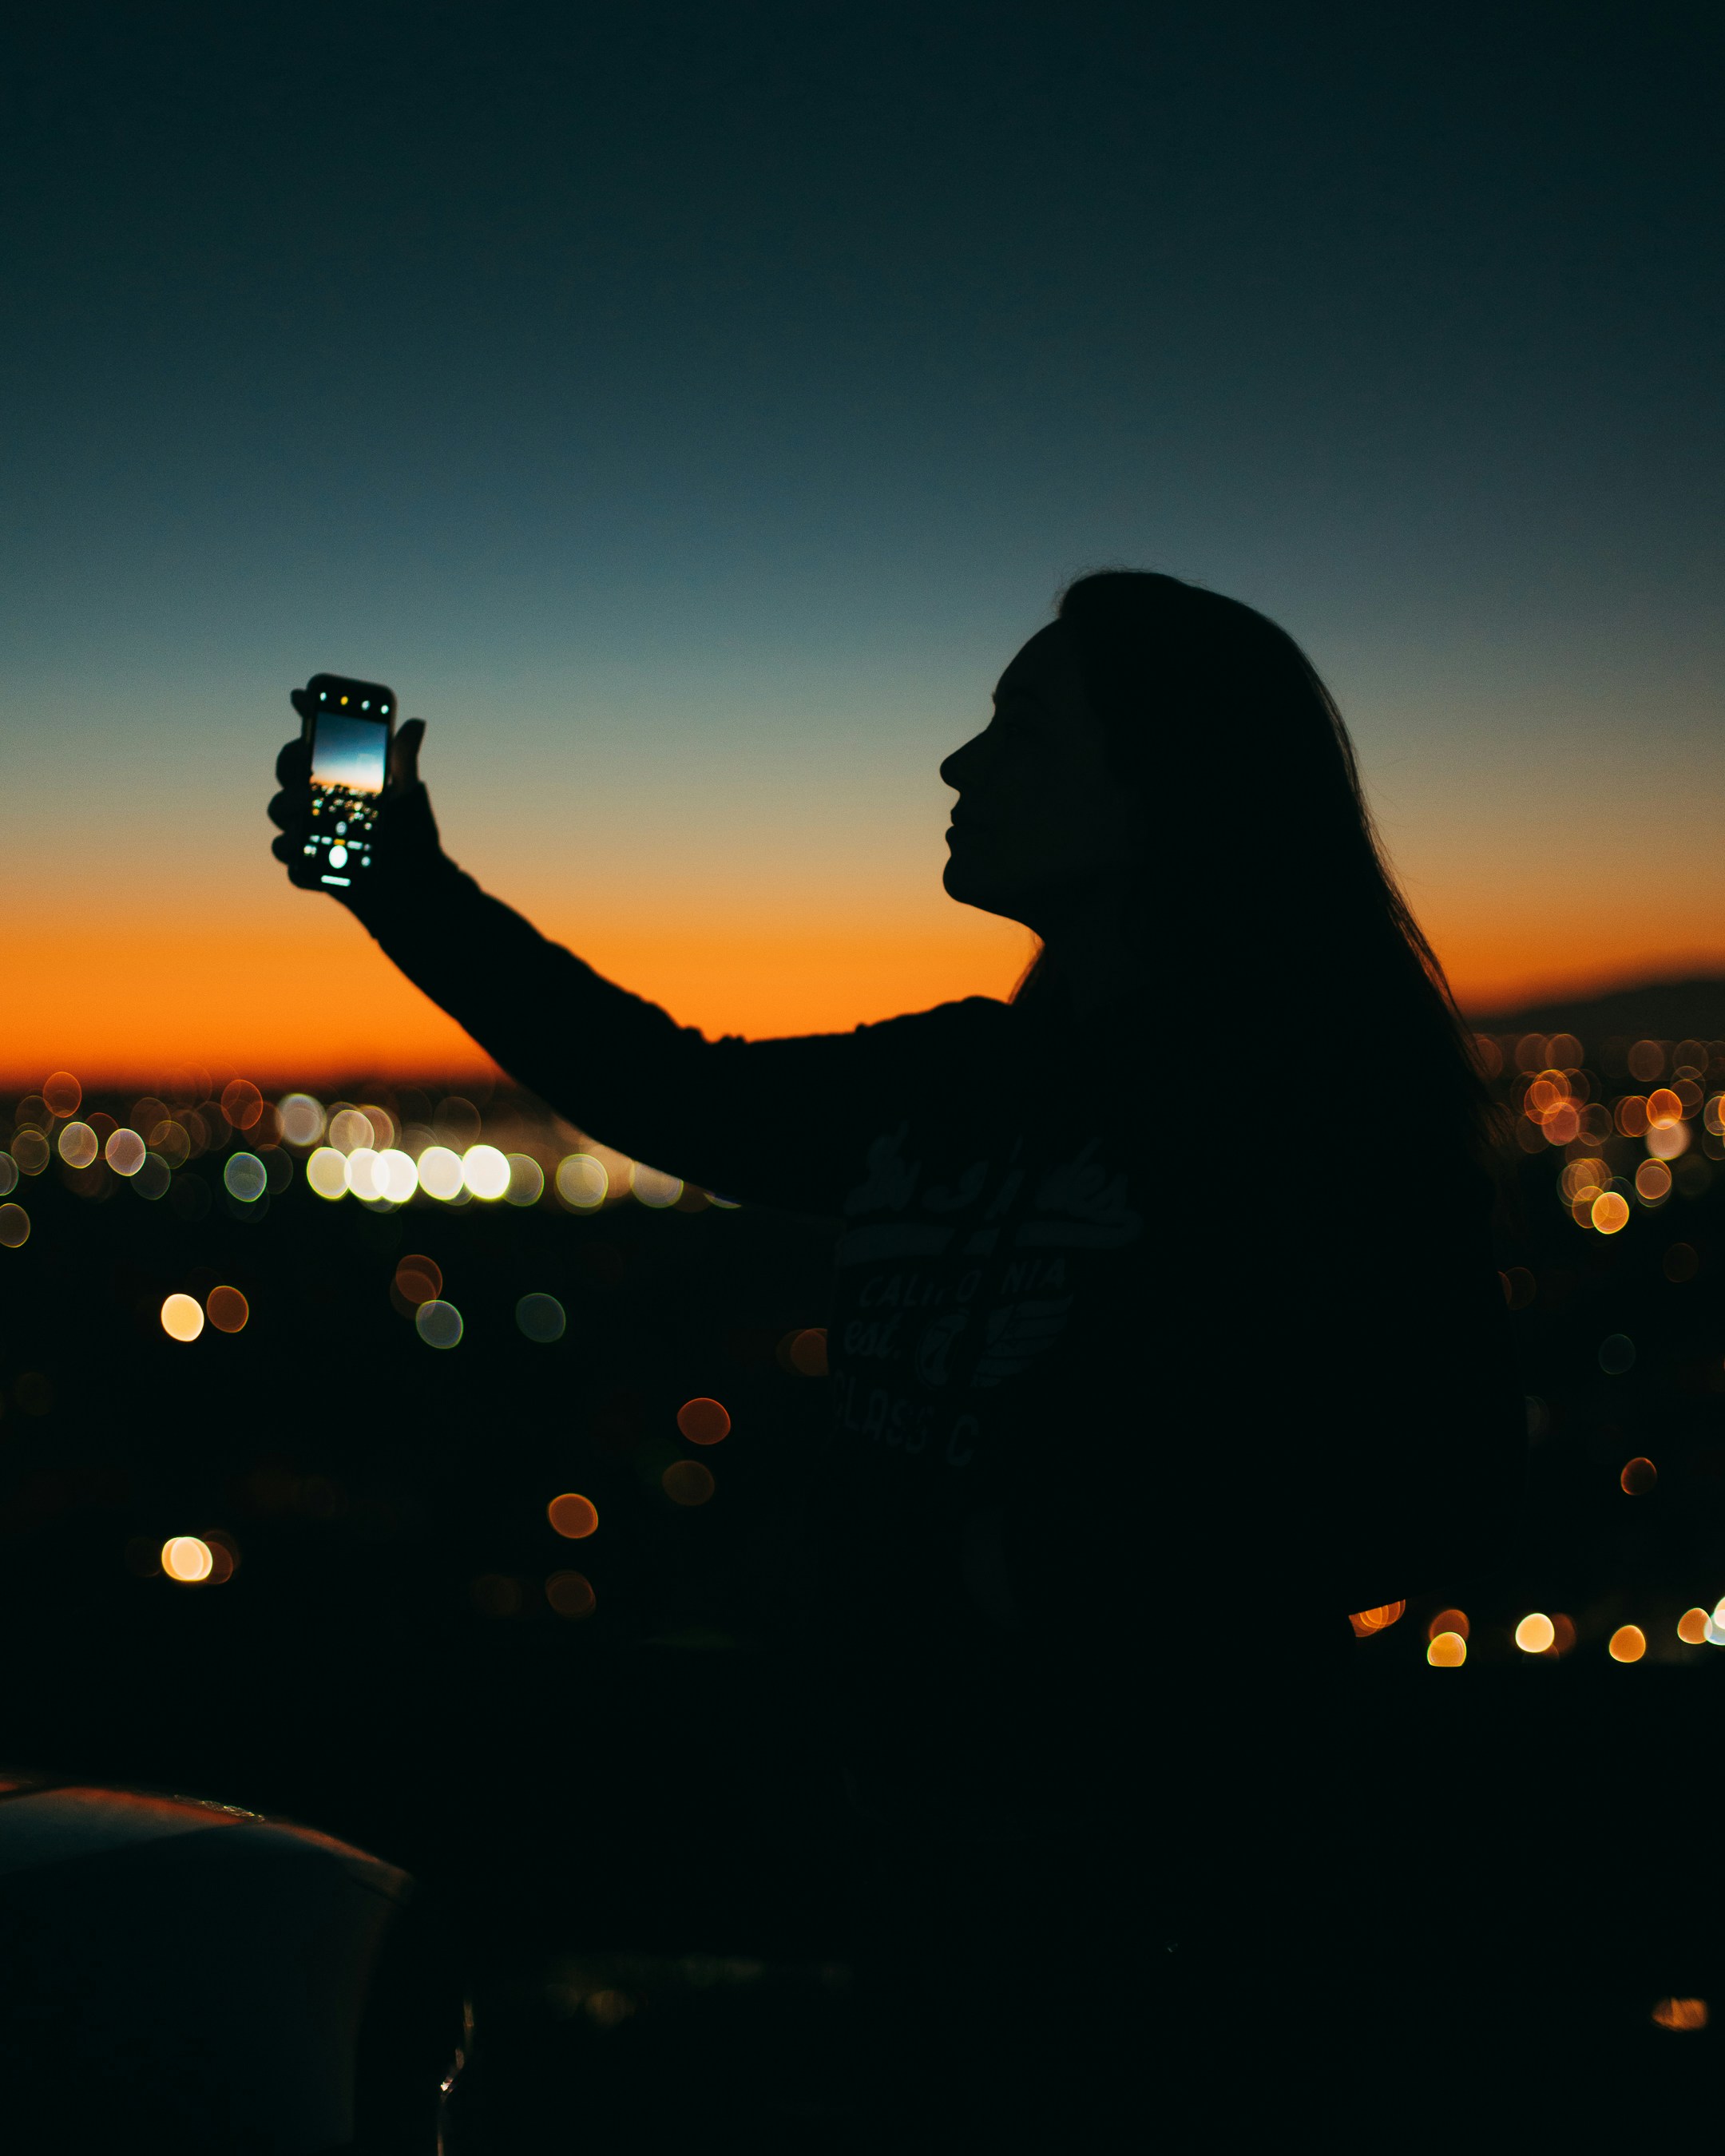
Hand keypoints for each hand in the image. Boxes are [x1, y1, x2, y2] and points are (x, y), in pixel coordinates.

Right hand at [269, 695, 442, 913]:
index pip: (311, 740)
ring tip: (307, 809)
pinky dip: (296, 859)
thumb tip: (415, 724)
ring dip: (287, 807)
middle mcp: (315, 800)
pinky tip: (310, 856)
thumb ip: (403, 760)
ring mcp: (308, 832)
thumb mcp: (408, 794)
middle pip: (285, 772)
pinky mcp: (309, 866)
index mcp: (335, 776)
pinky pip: (290, 860)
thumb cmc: (409, 835)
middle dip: (290, 763)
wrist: (414, 884)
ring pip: (279, 812)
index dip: (305, 716)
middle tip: (307, 762)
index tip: (303, 697)